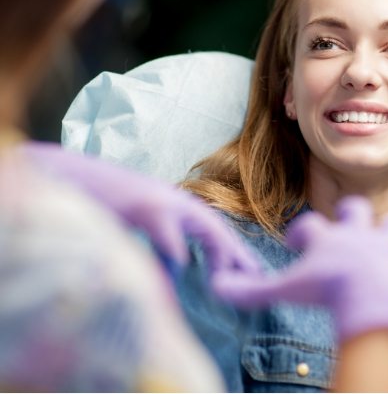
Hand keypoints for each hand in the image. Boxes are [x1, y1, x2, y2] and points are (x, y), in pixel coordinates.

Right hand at [21, 142, 261, 277]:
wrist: (68, 176)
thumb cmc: (101, 205)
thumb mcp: (138, 227)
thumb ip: (160, 246)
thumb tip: (178, 270)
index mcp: (174, 206)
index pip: (212, 228)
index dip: (231, 250)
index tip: (249, 271)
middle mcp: (173, 201)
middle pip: (216, 226)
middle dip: (236, 252)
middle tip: (255, 276)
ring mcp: (158, 199)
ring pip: (202, 224)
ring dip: (218, 249)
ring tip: (226, 276)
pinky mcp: (140, 202)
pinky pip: (164, 227)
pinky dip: (174, 245)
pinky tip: (182, 263)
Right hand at [214, 195, 387, 342]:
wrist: (370, 297)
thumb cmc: (325, 290)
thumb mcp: (284, 289)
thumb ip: (251, 290)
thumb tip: (217, 286)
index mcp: (328, 237)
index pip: (309, 225)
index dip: (301, 234)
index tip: (296, 244)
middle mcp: (358, 235)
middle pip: (356, 209)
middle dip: (352, 214)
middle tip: (345, 227)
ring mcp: (386, 249)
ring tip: (385, 239)